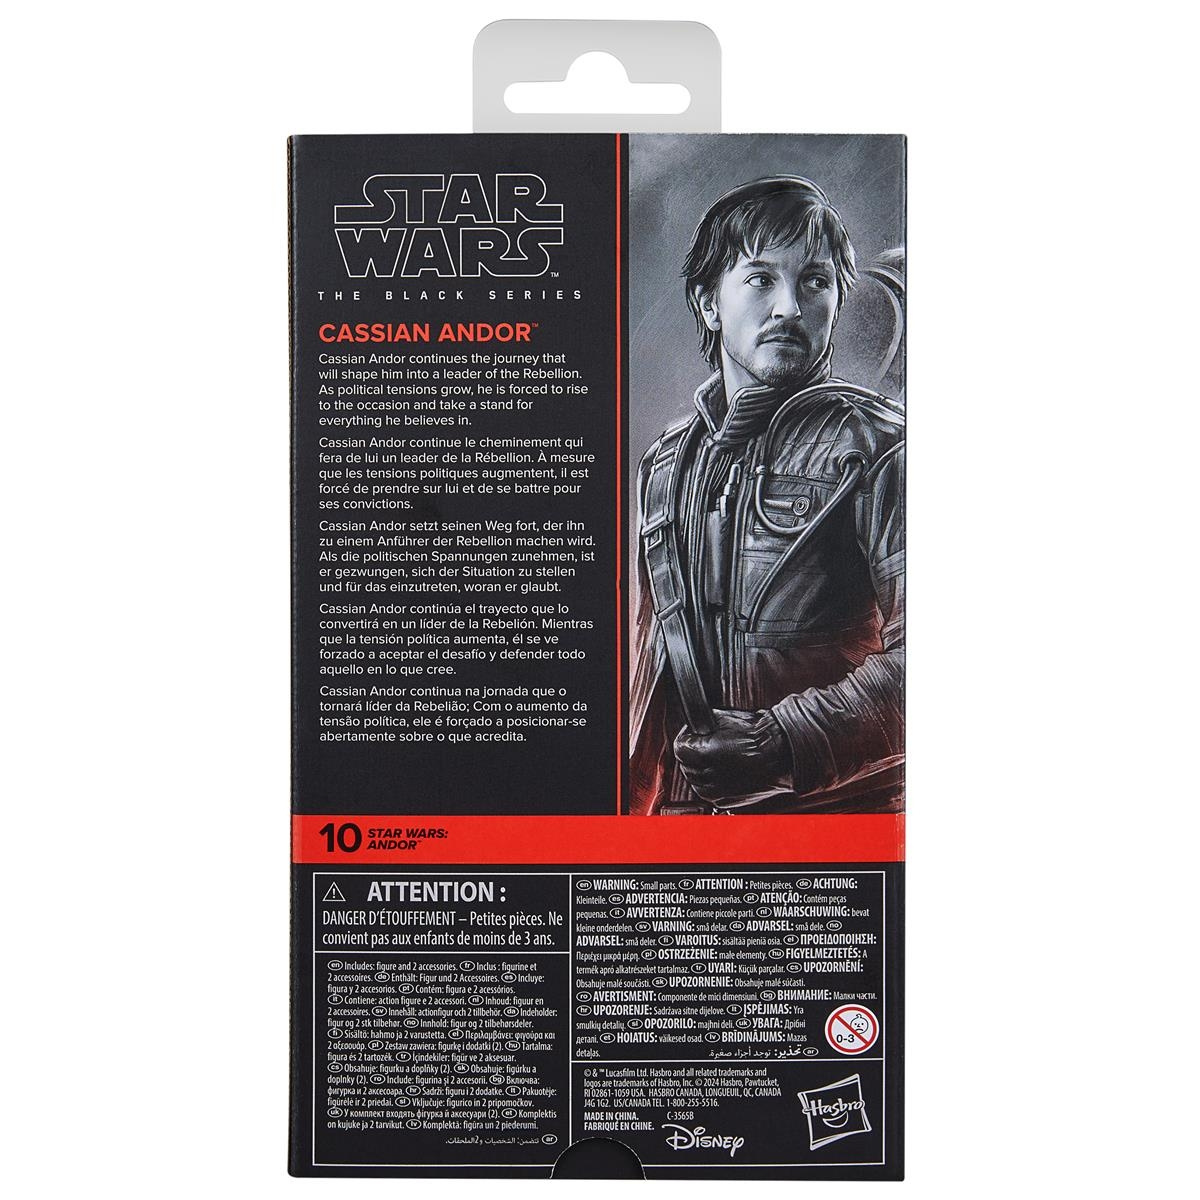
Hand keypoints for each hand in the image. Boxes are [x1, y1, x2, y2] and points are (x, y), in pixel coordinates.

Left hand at [673, 709, 789, 802]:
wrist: (782, 754)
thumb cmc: (759, 736)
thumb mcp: (725, 718)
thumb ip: (703, 723)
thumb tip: (695, 726)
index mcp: (704, 754)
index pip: (679, 747)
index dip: (687, 737)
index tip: (694, 733)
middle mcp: (708, 775)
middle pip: (685, 764)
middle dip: (693, 754)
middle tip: (707, 744)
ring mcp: (716, 791)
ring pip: (695, 780)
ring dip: (701, 769)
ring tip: (717, 757)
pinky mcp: (724, 801)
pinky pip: (707, 791)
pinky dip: (711, 782)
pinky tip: (723, 770)